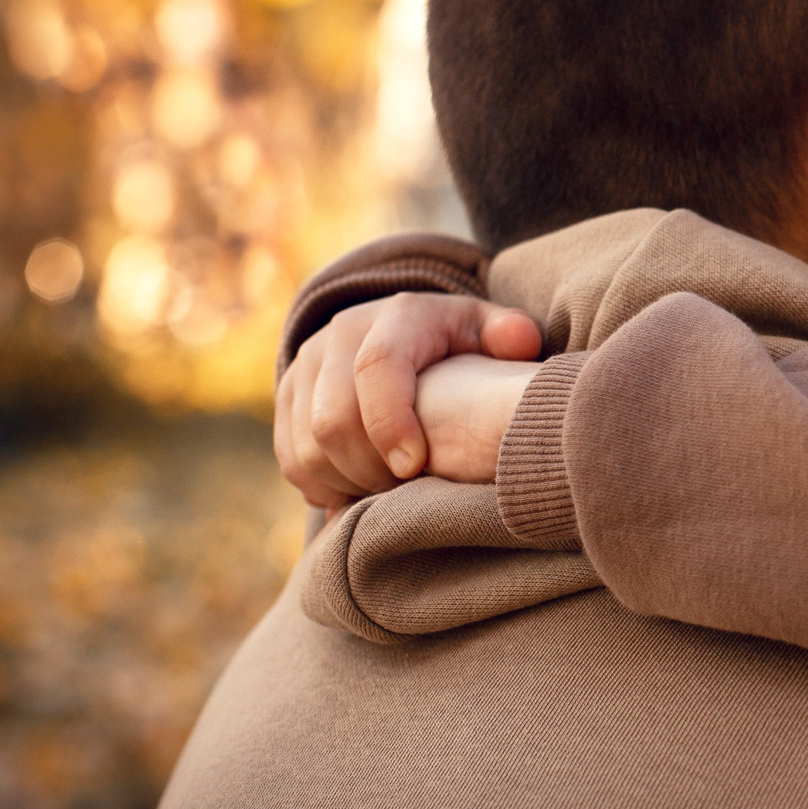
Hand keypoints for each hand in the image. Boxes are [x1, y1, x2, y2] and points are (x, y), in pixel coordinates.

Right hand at [274, 293, 542, 507]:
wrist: (402, 331)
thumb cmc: (459, 344)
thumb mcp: (487, 331)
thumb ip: (509, 334)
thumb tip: (520, 341)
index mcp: (399, 314)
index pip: (377, 366)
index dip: (390, 422)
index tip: (413, 466)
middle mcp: (342, 332)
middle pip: (332, 418)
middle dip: (369, 467)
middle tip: (406, 489)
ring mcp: (307, 364)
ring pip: (307, 445)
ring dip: (347, 482)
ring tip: (388, 495)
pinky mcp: (288, 396)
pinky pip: (291, 458)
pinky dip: (323, 487)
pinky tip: (360, 494)